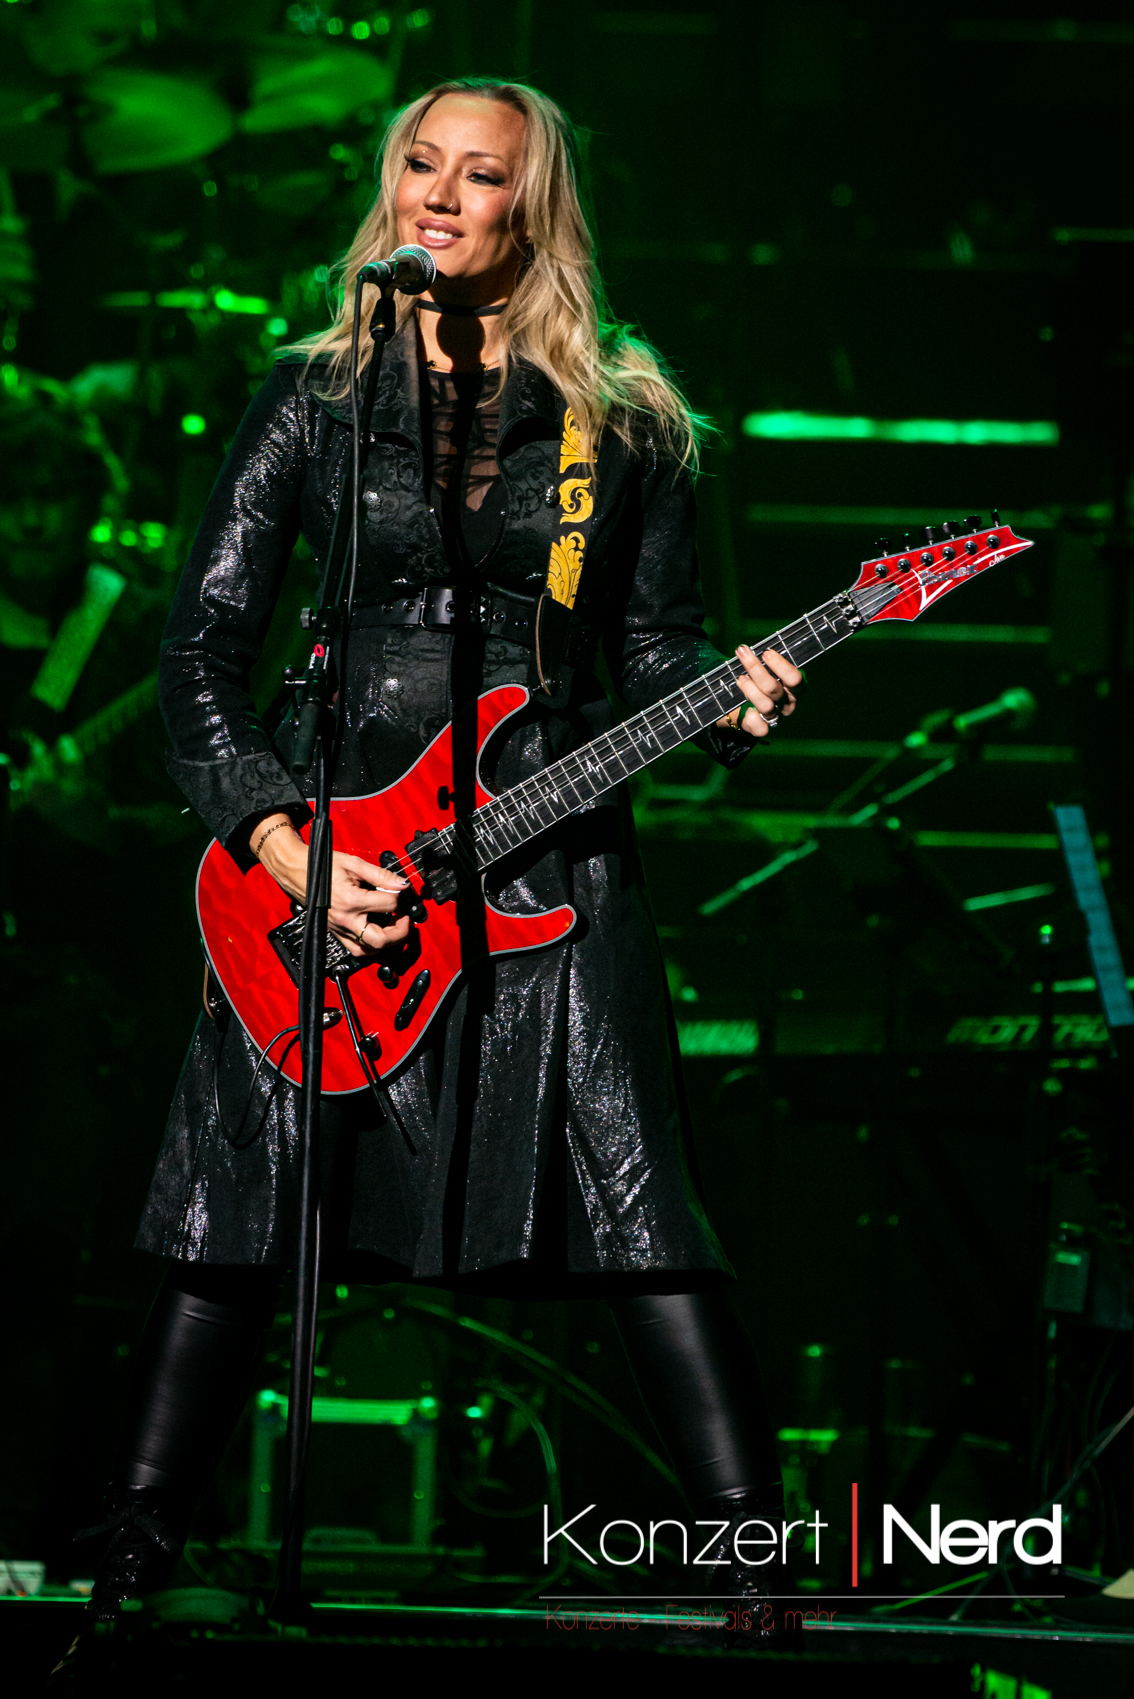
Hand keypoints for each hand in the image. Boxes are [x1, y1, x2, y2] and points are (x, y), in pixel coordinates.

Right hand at [250, 815, 414, 957]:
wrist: (297, 872)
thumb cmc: (322, 866)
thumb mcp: (354, 864)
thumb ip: (380, 875)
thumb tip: (401, 883)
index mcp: (351, 900)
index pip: (389, 904)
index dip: (400, 895)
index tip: (401, 889)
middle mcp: (345, 920)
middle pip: (380, 940)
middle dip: (400, 932)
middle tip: (405, 919)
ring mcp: (339, 929)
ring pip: (368, 950)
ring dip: (386, 941)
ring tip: (393, 926)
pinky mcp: (336, 933)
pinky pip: (356, 949)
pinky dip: (370, 945)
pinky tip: (377, 931)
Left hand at [717, 646, 801, 738]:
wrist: (745, 708)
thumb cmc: (759, 682)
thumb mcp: (767, 670)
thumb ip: (767, 661)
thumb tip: (753, 647)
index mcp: (794, 688)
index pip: (794, 678)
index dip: (780, 665)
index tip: (765, 652)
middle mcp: (787, 703)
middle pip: (773, 688)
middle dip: (755, 668)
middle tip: (742, 653)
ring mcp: (776, 717)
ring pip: (765, 705)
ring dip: (750, 689)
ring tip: (739, 678)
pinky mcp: (763, 729)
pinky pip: (760, 727)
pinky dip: (752, 718)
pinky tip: (746, 709)